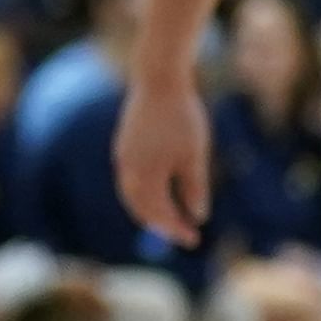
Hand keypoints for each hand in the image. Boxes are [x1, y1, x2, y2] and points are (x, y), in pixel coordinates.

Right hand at [115, 72, 215, 239]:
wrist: (158, 80)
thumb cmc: (181, 117)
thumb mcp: (194, 156)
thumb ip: (194, 188)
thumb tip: (198, 216)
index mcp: (144, 176)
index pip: (159, 214)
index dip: (176, 229)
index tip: (194, 240)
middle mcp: (127, 170)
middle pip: (140, 209)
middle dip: (161, 224)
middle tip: (181, 233)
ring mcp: (122, 157)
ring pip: (132, 195)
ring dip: (150, 209)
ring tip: (169, 216)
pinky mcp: (123, 145)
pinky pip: (130, 179)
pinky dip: (144, 192)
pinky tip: (159, 189)